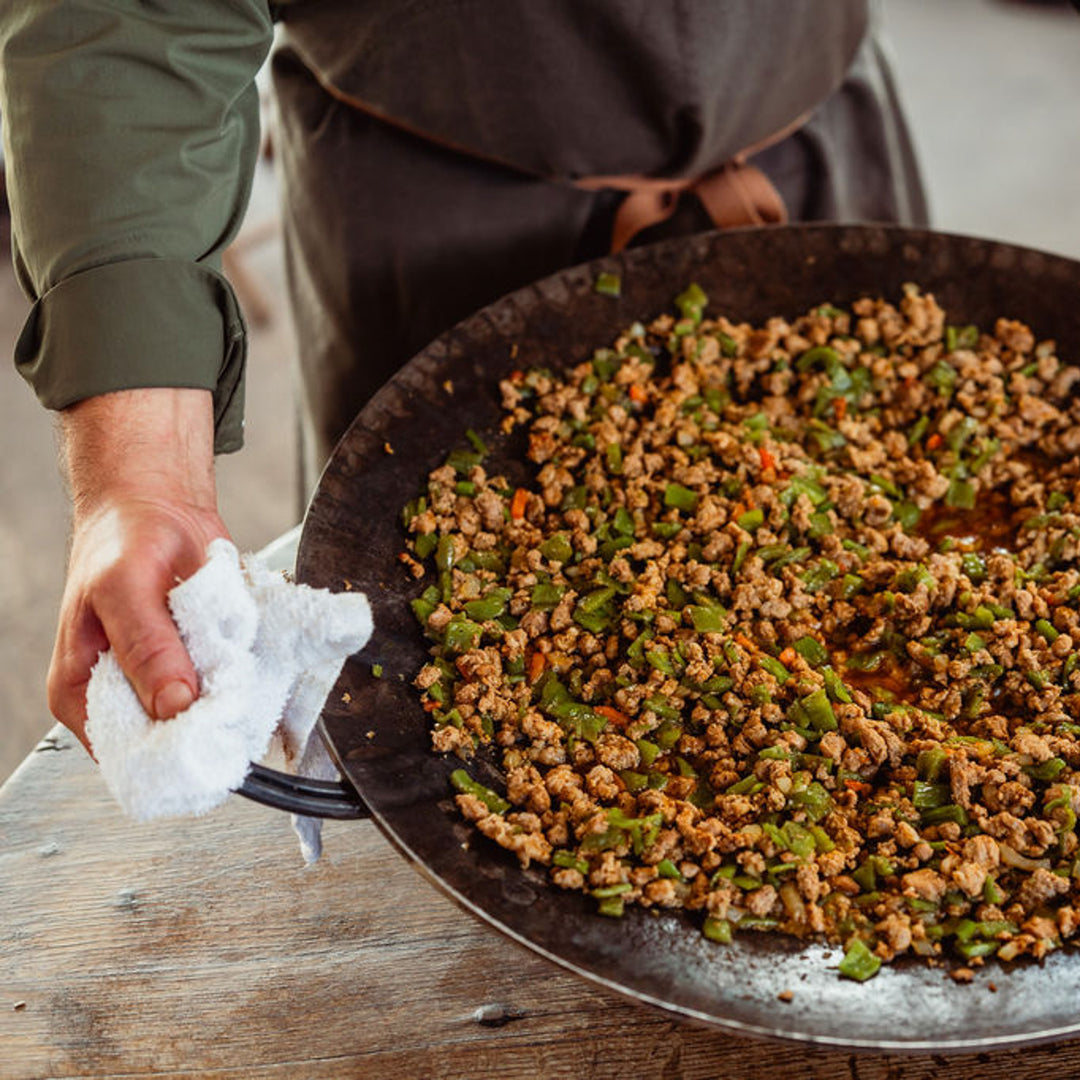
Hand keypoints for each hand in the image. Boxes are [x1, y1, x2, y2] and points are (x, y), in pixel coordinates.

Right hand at [48, 388, 228, 751]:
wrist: (159, 504)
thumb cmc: (123, 539)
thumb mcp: (124, 588)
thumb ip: (147, 648)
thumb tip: (173, 705)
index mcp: (83, 692)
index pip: (128, 752)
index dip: (171, 749)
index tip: (210, 732)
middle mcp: (126, 695)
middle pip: (174, 739)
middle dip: (209, 722)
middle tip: (234, 693)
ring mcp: (168, 680)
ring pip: (209, 713)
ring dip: (234, 695)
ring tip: (238, 662)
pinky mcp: (204, 662)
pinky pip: (232, 684)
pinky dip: (248, 672)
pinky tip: (249, 652)